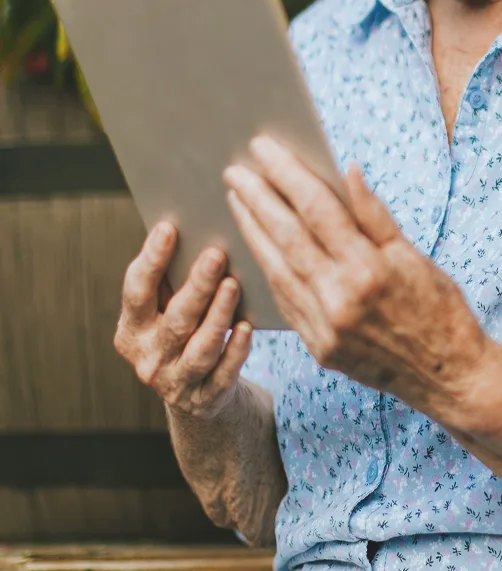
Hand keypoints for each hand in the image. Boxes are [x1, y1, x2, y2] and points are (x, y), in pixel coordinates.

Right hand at [114, 222, 251, 419]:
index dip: (151, 260)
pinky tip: (248, 327)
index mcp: (132, 328)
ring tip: (234, 285)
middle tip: (216, 254)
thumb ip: (172, 276)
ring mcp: (176, 382)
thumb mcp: (166, 307)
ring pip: (200, 349)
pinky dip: (236, 351)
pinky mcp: (206, 399)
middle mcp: (148, 358)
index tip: (169, 227)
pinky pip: (223, 374)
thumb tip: (194, 224)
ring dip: (218, 316)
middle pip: (175, 320)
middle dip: (196, 286)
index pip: (136, 291)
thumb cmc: (183, 329)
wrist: (195, 394)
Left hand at [223, 137, 487, 419]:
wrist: (448, 378)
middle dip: (257, 199)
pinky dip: (268, 269)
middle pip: (287, 237)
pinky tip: (257, 246)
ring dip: (252, 231)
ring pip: (276, 269)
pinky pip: (284, 301)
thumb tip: (347, 170)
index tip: (263, 149)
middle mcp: (340, 299)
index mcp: (368, 269)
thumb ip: (375, 215)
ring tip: (236, 201)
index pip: (317, 209)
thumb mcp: (415, 255)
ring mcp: (324, 329)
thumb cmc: (440, 309)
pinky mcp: (318, 349)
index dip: (287, 175)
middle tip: (234, 171)